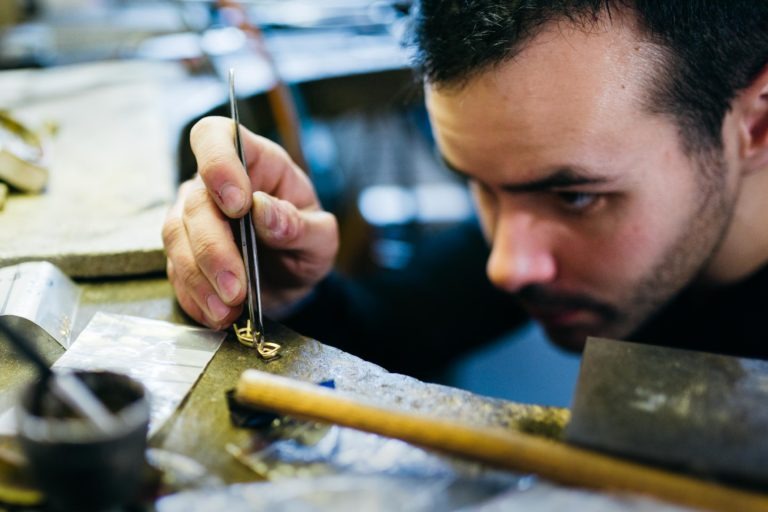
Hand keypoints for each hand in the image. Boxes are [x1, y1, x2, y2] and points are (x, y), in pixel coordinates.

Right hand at [162, 116, 338, 328]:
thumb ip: (298, 224)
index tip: (237, 204)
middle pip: (194, 201)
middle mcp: (213, 186)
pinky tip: (218, 316)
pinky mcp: (182, 254)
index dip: (218, 163)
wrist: (292, 282)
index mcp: (253, 162)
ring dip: (200, 278)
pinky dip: (195, 297)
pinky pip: (175, 273)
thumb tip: (263, 211)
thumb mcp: (321, 237)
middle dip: (213, 247)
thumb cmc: (306, 243)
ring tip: (228, 309)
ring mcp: (192, 220)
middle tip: (236, 287)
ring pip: (176, 238)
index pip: (215, 137)